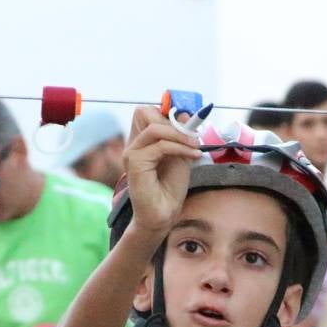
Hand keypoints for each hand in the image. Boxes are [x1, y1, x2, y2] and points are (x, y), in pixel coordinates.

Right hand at [122, 107, 202, 235]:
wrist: (164, 214)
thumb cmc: (171, 188)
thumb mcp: (181, 154)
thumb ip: (182, 135)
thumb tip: (185, 113)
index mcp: (142, 141)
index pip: (146, 112)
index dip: (167, 113)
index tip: (188, 125)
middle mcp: (134, 144)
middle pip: (145, 112)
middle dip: (172, 121)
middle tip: (192, 135)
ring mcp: (131, 152)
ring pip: (154, 128)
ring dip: (179, 134)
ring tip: (195, 145)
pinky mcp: (134, 163)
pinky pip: (159, 145)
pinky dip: (179, 147)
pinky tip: (192, 155)